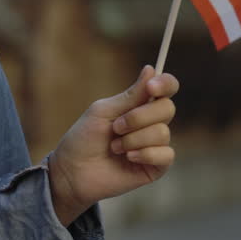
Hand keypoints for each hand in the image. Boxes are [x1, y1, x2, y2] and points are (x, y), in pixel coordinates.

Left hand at [47, 65, 179, 224]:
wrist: (73, 171)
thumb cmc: (84, 138)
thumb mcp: (104, 111)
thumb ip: (131, 95)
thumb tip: (151, 69)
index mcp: (139, 105)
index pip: (166, 88)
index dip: (165, 84)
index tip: (151, 87)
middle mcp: (150, 123)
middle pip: (167, 108)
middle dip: (139, 117)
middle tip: (116, 127)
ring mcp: (154, 145)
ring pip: (163, 132)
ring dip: (134, 139)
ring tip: (114, 147)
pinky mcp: (156, 166)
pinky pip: (166, 154)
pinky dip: (145, 153)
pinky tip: (128, 158)